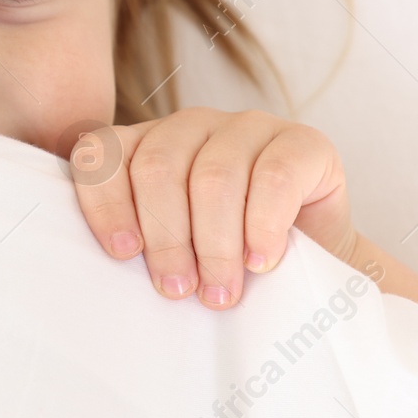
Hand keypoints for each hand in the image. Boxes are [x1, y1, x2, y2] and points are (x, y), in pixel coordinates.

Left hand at [70, 108, 354, 308]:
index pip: (103, 153)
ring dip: (214, 244)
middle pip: (159, 167)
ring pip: (214, 175)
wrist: (314, 264)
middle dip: (166, 237)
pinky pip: (273, 177)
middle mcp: (193, 125)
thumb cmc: (228, 260)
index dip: (105, 203)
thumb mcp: (174, 249)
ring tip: (220, 292)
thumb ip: (139, 242)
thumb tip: (113, 263)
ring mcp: (249, 127)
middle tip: (178, 290)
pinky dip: (262, 226)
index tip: (124, 254)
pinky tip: (261, 262)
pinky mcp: (304, 142)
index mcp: (148, 144)